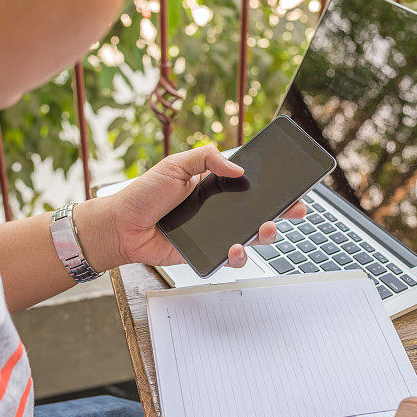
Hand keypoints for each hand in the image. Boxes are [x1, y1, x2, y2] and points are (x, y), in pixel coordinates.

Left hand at [77, 144, 305, 269]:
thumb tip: (238, 168)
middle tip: (295, 209)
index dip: (272, 185)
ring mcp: (214, 231)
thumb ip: (206, 158)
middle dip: (281, 211)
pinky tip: (235, 249)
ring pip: (249, 236)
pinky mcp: (206, 252)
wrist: (121, 227)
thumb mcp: (174, 164)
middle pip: (258, 210)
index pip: (250, 183)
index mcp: (215, 184)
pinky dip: (238, 255)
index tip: (293, 184)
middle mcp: (219, 209)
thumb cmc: (144, 193)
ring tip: (265, 229)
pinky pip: (229, 257)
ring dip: (263, 234)